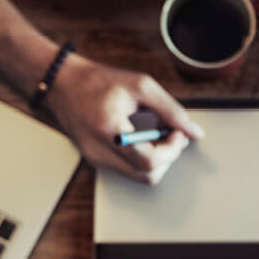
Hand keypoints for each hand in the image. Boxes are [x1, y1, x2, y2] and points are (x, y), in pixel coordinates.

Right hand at [45, 52, 203, 184]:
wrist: (63, 84)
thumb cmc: (100, 81)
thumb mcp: (141, 86)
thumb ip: (171, 110)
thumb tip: (195, 132)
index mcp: (110, 130)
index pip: (149, 161)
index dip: (172, 149)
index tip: (178, 132)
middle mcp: (100, 151)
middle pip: (147, 175)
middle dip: (168, 156)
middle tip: (171, 133)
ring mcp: (96, 159)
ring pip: (140, 177)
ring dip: (157, 159)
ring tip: (157, 134)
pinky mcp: (96, 160)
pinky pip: (128, 170)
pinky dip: (143, 157)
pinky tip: (143, 137)